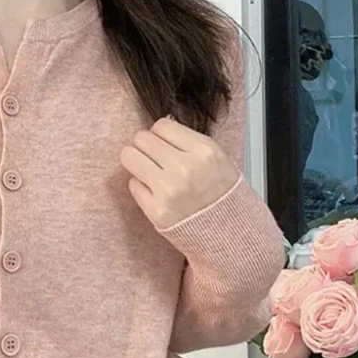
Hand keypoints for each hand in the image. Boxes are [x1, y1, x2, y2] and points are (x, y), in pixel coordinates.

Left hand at [119, 115, 239, 229]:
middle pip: (141, 139)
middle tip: (151, 157)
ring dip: (135, 161)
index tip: (162, 144)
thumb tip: (158, 128)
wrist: (228, 232)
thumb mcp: (216, 158)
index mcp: (203, 151)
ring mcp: (168, 190)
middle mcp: (184, 168)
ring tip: (147, 170)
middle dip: (144, 146)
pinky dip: (140, 186)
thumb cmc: (221, 194)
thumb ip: (187, 142)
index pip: (161, 126)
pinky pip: (132, 184)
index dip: (159, 134)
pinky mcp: (155, 210)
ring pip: (129, 157)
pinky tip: (155, 192)